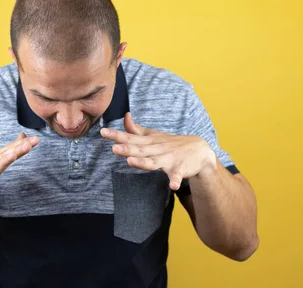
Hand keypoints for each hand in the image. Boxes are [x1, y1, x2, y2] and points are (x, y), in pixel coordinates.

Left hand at [101, 113, 215, 190]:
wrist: (200, 150)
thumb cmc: (172, 144)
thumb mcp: (153, 136)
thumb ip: (136, 129)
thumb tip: (125, 116)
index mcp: (149, 141)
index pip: (131, 137)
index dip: (117, 135)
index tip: (103, 132)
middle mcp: (157, 149)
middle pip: (140, 149)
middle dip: (127, 148)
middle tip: (114, 148)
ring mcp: (168, 159)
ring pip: (154, 162)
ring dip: (143, 162)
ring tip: (130, 161)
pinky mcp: (180, 169)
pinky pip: (177, 176)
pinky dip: (175, 180)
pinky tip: (172, 186)